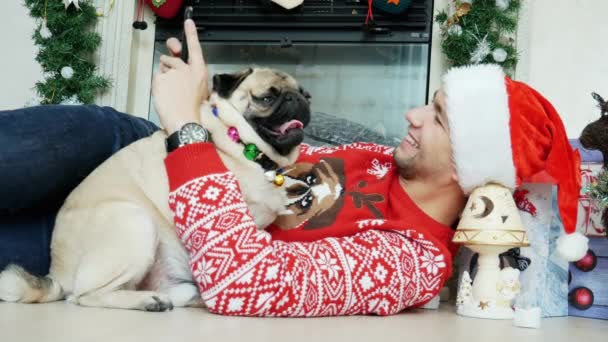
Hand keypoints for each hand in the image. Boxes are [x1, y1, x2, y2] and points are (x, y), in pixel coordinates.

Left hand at [152, 19, 208, 134]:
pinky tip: (165, 96)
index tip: (188, 22)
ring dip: (164, 78)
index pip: (195, 49)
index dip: (191, 34)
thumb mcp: (200, 90)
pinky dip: (158, 86)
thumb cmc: (194, 110)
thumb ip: (190, 75)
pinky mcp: (161, 79)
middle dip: (168, 61)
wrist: (185, 122)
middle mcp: (186, 69)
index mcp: (199, 71)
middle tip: (169, 71)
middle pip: (172, 58)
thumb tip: (177, 65)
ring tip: (171, 94)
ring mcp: (173, 73)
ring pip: (163, 69)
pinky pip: (157, 78)